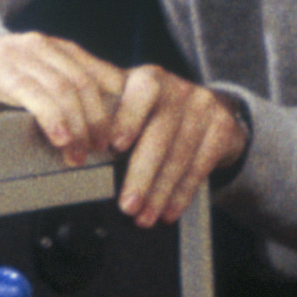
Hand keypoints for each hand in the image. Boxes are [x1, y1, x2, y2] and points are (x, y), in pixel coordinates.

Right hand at [0, 32, 124, 163]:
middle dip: (82, 122)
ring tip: (64, 144)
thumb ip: (75, 74)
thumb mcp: (39, 63)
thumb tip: (122, 92)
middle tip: (87, 153)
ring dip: (51, 117)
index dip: (101, 111)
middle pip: (62, 85)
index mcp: (44, 49)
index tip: (111, 141)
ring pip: (27, 89)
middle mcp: (20, 53)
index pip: (83, 77)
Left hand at [109, 65, 247, 227]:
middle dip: (142, 174)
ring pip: (180, 155)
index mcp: (149, 79)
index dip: (129, 118)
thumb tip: (74, 145)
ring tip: (144, 217)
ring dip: (160, 192)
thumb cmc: (154, 112)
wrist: (208, 109)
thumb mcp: (132, 103)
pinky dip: (182, 193)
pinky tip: (169, 210)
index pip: (142, 92)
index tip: (115, 146)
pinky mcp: (222, 127)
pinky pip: (200, 166)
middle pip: (160, 134)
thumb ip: (108, 117)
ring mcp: (203, 107)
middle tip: (127, 205)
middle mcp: (178, 88)